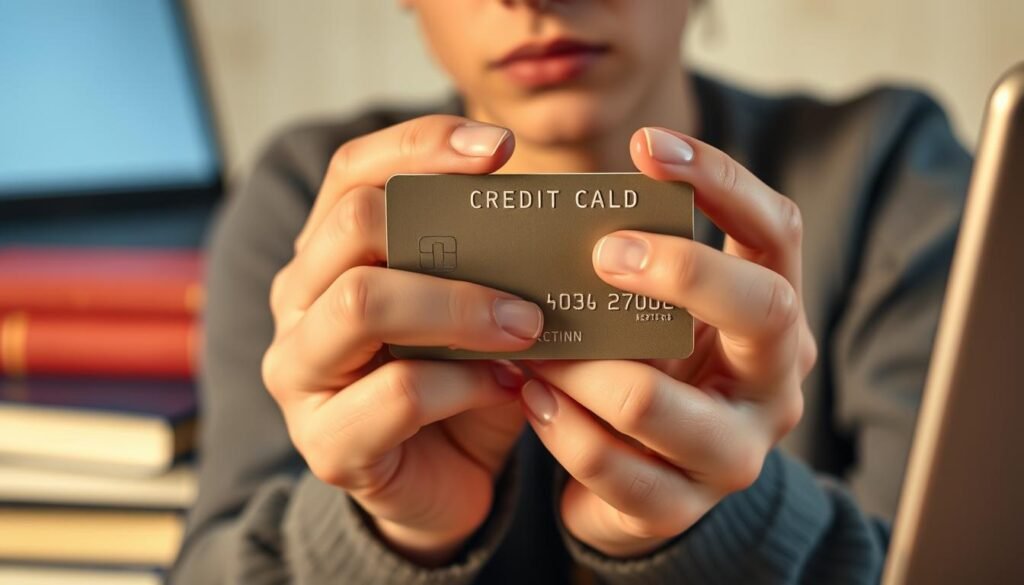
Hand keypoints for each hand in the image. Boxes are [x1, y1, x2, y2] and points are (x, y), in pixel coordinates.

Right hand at [262, 115, 542, 565]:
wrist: (441, 488)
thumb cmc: (460, 383)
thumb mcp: (476, 311)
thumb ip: (491, 264)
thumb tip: (552, 215)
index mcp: (328, 254)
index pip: (353, 170)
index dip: (421, 146)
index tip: (500, 150)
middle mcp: (298, 302)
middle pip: (354, 225)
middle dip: (453, 240)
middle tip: (530, 271)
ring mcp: (300, 373)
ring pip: (364, 303)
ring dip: (461, 309)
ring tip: (527, 328)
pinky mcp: (326, 444)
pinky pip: (398, 392)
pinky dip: (467, 385)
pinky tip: (508, 388)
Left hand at [519, 127, 817, 557]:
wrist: (642, 486)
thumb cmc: (645, 371)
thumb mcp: (654, 316)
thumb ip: (631, 270)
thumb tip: (561, 210)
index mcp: (772, 315)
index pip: (776, 230)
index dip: (722, 179)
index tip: (648, 145)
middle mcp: (772, 382)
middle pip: (763, 306)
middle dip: (678, 269)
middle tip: (602, 252)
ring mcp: (733, 453)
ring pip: (654, 400)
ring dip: (579, 365)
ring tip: (531, 342)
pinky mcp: (679, 507)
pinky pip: (609, 466)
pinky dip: (558, 426)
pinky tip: (528, 395)